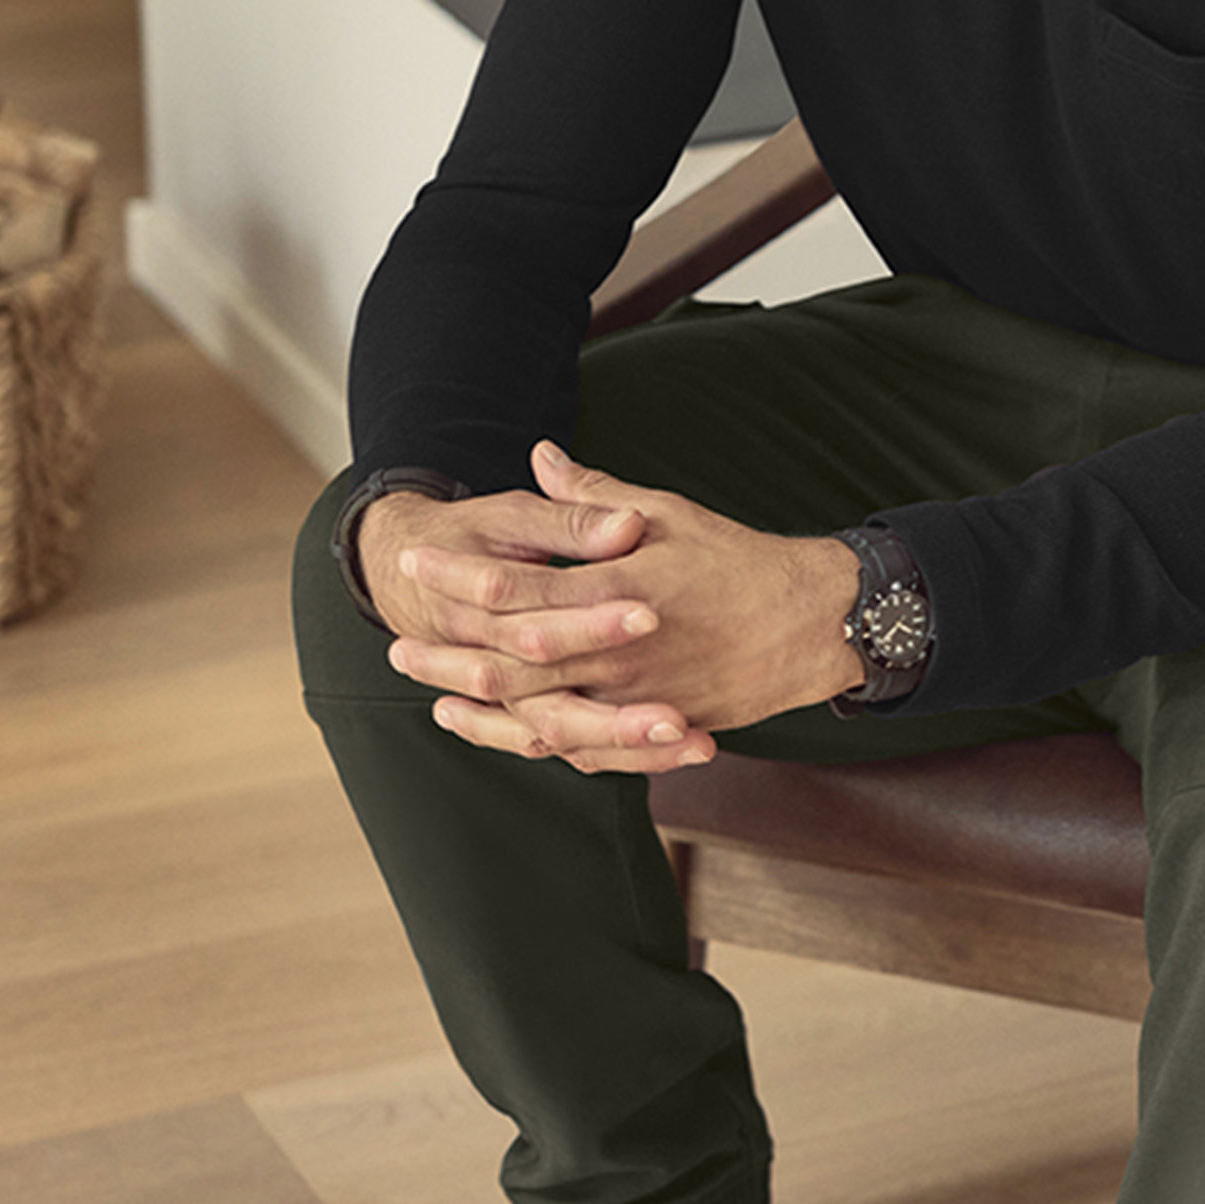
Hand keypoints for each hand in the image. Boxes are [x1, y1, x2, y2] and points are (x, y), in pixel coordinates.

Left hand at [377, 443, 864, 772]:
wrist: (807, 623)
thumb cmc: (736, 560)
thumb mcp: (667, 513)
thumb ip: (595, 495)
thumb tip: (541, 455)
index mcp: (618, 589)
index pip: (519, 586)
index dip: (461, 576)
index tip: (416, 562)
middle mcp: (619, 651)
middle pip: (512, 662)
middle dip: (449, 654)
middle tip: (397, 647)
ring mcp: (633, 698)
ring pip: (539, 715)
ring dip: (480, 709)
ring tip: (434, 698)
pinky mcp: (651, 727)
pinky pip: (581, 748)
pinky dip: (534, 743)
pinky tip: (504, 732)